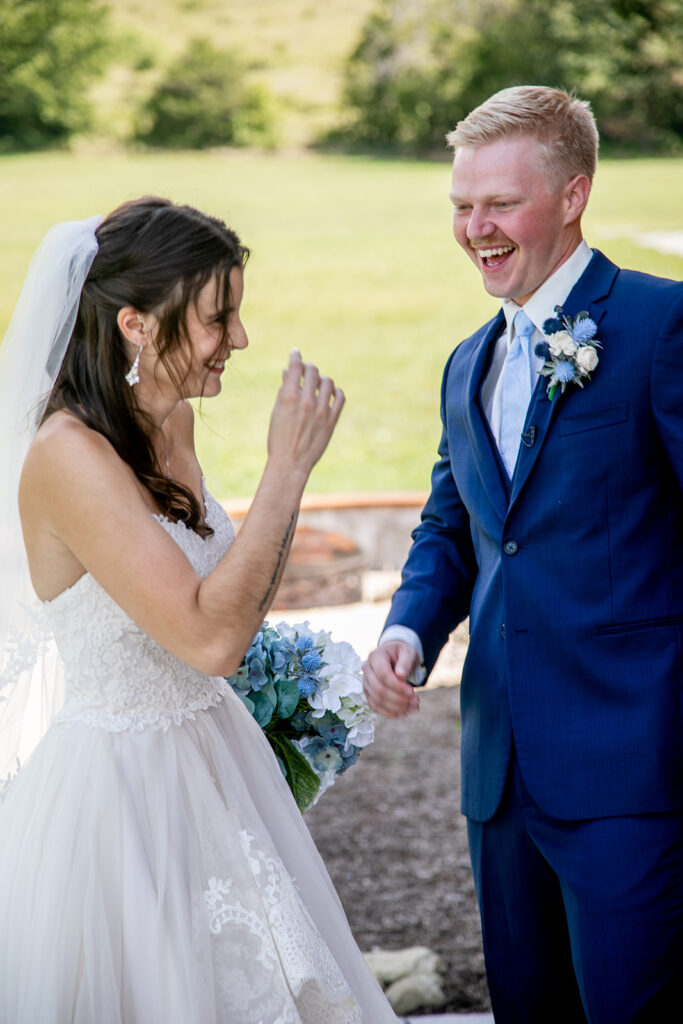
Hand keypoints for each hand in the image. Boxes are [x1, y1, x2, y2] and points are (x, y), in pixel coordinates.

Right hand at [267, 349, 344, 477]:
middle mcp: (306, 402)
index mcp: (289, 397)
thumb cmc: (278, 438)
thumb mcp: (277, 412)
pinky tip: (330, 393)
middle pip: (313, 371)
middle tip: (307, 370)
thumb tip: (288, 371)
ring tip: (318, 383)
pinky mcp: (331, 421)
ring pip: (328, 382)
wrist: (290, 463)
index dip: (295, 356)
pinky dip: (335, 391)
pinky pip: (340, 397)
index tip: (296, 353)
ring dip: (322, 379)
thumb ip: (284, 390)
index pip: (295, 366)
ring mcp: (321, 411)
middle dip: (309, 367)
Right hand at [363, 641, 420, 717]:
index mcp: (376, 657)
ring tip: (413, 708)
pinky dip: (389, 713)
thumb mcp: (408, 652)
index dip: (397, 686)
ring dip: (396, 708)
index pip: (383, 674)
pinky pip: (375, 707)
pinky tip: (403, 713)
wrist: (395, 656)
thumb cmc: (402, 654)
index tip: (412, 691)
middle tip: (416, 702)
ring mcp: (366, 683)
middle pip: (379, 690)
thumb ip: (405, 662)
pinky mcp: (369, 693)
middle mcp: (367, 670)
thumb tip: (400, 675)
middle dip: (399, 699)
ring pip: (377, 701)